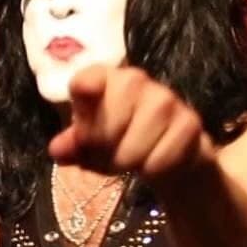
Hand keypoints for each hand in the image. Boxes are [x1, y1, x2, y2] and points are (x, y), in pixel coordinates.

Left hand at [47, 64, 214, 185]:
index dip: (85, 90)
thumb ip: (72, 146)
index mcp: (105, 80)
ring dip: (127, 162)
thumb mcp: (90, 145)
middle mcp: (135, 80)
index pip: (88, 78)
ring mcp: (165, 99)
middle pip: (110, 116)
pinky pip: (161, 157)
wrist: (168, 155)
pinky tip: (153, 163)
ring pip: (135, 142)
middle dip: (103, 147)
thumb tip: (58, 151)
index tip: (84, 101)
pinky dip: (152, 169)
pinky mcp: (189, 123)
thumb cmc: (119, 141)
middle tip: (105, 157)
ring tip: (129, 162)